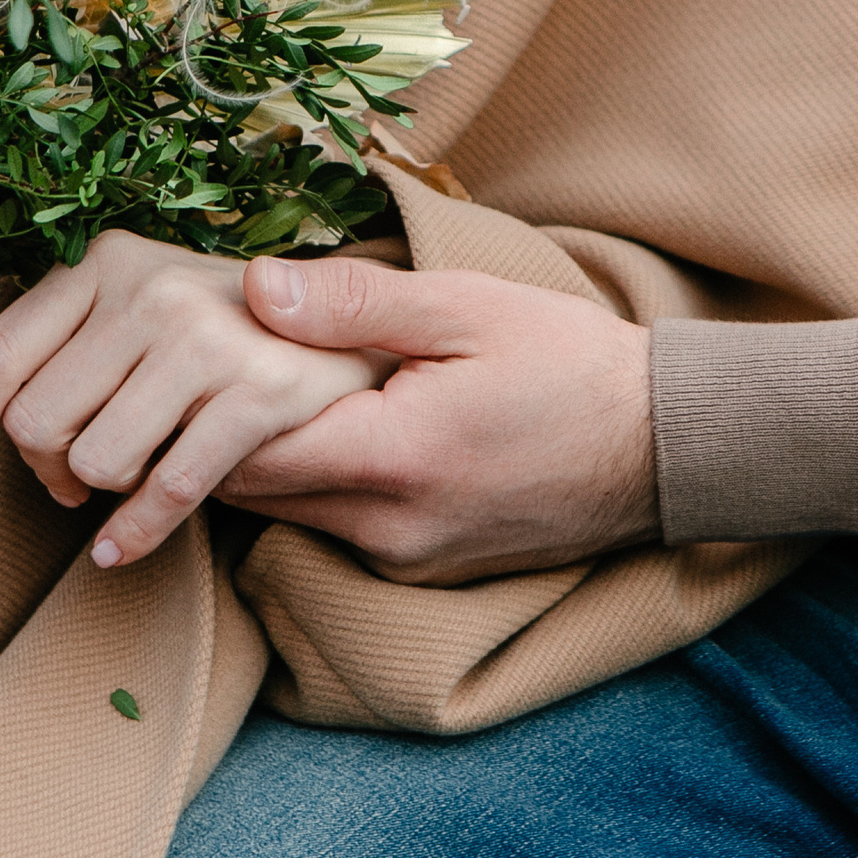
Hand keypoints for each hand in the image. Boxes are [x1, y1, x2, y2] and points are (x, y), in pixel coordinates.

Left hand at [0, 231, 395, 567]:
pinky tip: (120, 547)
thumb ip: (37, 355)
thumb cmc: (220, 334)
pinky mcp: (259, 393)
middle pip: (34, 422)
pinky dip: (135, 531)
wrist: (355, 335)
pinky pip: (166, 487)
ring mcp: (206, 338)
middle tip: (75, 481)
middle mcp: (150, 287)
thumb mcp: (124, 321)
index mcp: (105, 261)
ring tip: (131, 477)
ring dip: (102, 493)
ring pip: (94, 462)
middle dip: (45, 472)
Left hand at [218, 258, 659, 584]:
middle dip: (221, 438)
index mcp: (393, 460)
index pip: (244, 455)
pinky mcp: (427, 569)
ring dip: (273, 461)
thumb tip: (254, 288)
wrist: (665, 444)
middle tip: (213, 373)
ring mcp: (408, 560)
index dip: (203, 411)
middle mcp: (391, 530)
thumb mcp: (464, 307)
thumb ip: (352, 303)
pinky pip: (341, 528)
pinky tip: (337, 428)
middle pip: (254, 494)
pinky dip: (322, 483)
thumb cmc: (569, 362)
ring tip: (271, 393)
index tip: (192, 362)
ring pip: (293, 514)